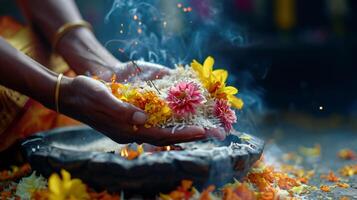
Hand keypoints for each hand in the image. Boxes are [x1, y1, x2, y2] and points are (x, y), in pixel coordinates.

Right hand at [59, 75, 210, 145]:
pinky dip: (169, 122)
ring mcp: (130, 126)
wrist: (70, 94)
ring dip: (182, 130)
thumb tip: (143, 118)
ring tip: (202, 128)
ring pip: (161, 131)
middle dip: (188, 135)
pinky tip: (179, 119)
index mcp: (126, 129)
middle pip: (165, 136)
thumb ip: (121, 109)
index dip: (182, 134)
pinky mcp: (128, 119)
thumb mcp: (101, 98)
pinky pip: (154, 124)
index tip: (203, 131)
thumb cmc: (85, 93)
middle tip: (211, 132)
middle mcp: (131, 131)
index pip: (160, 135)